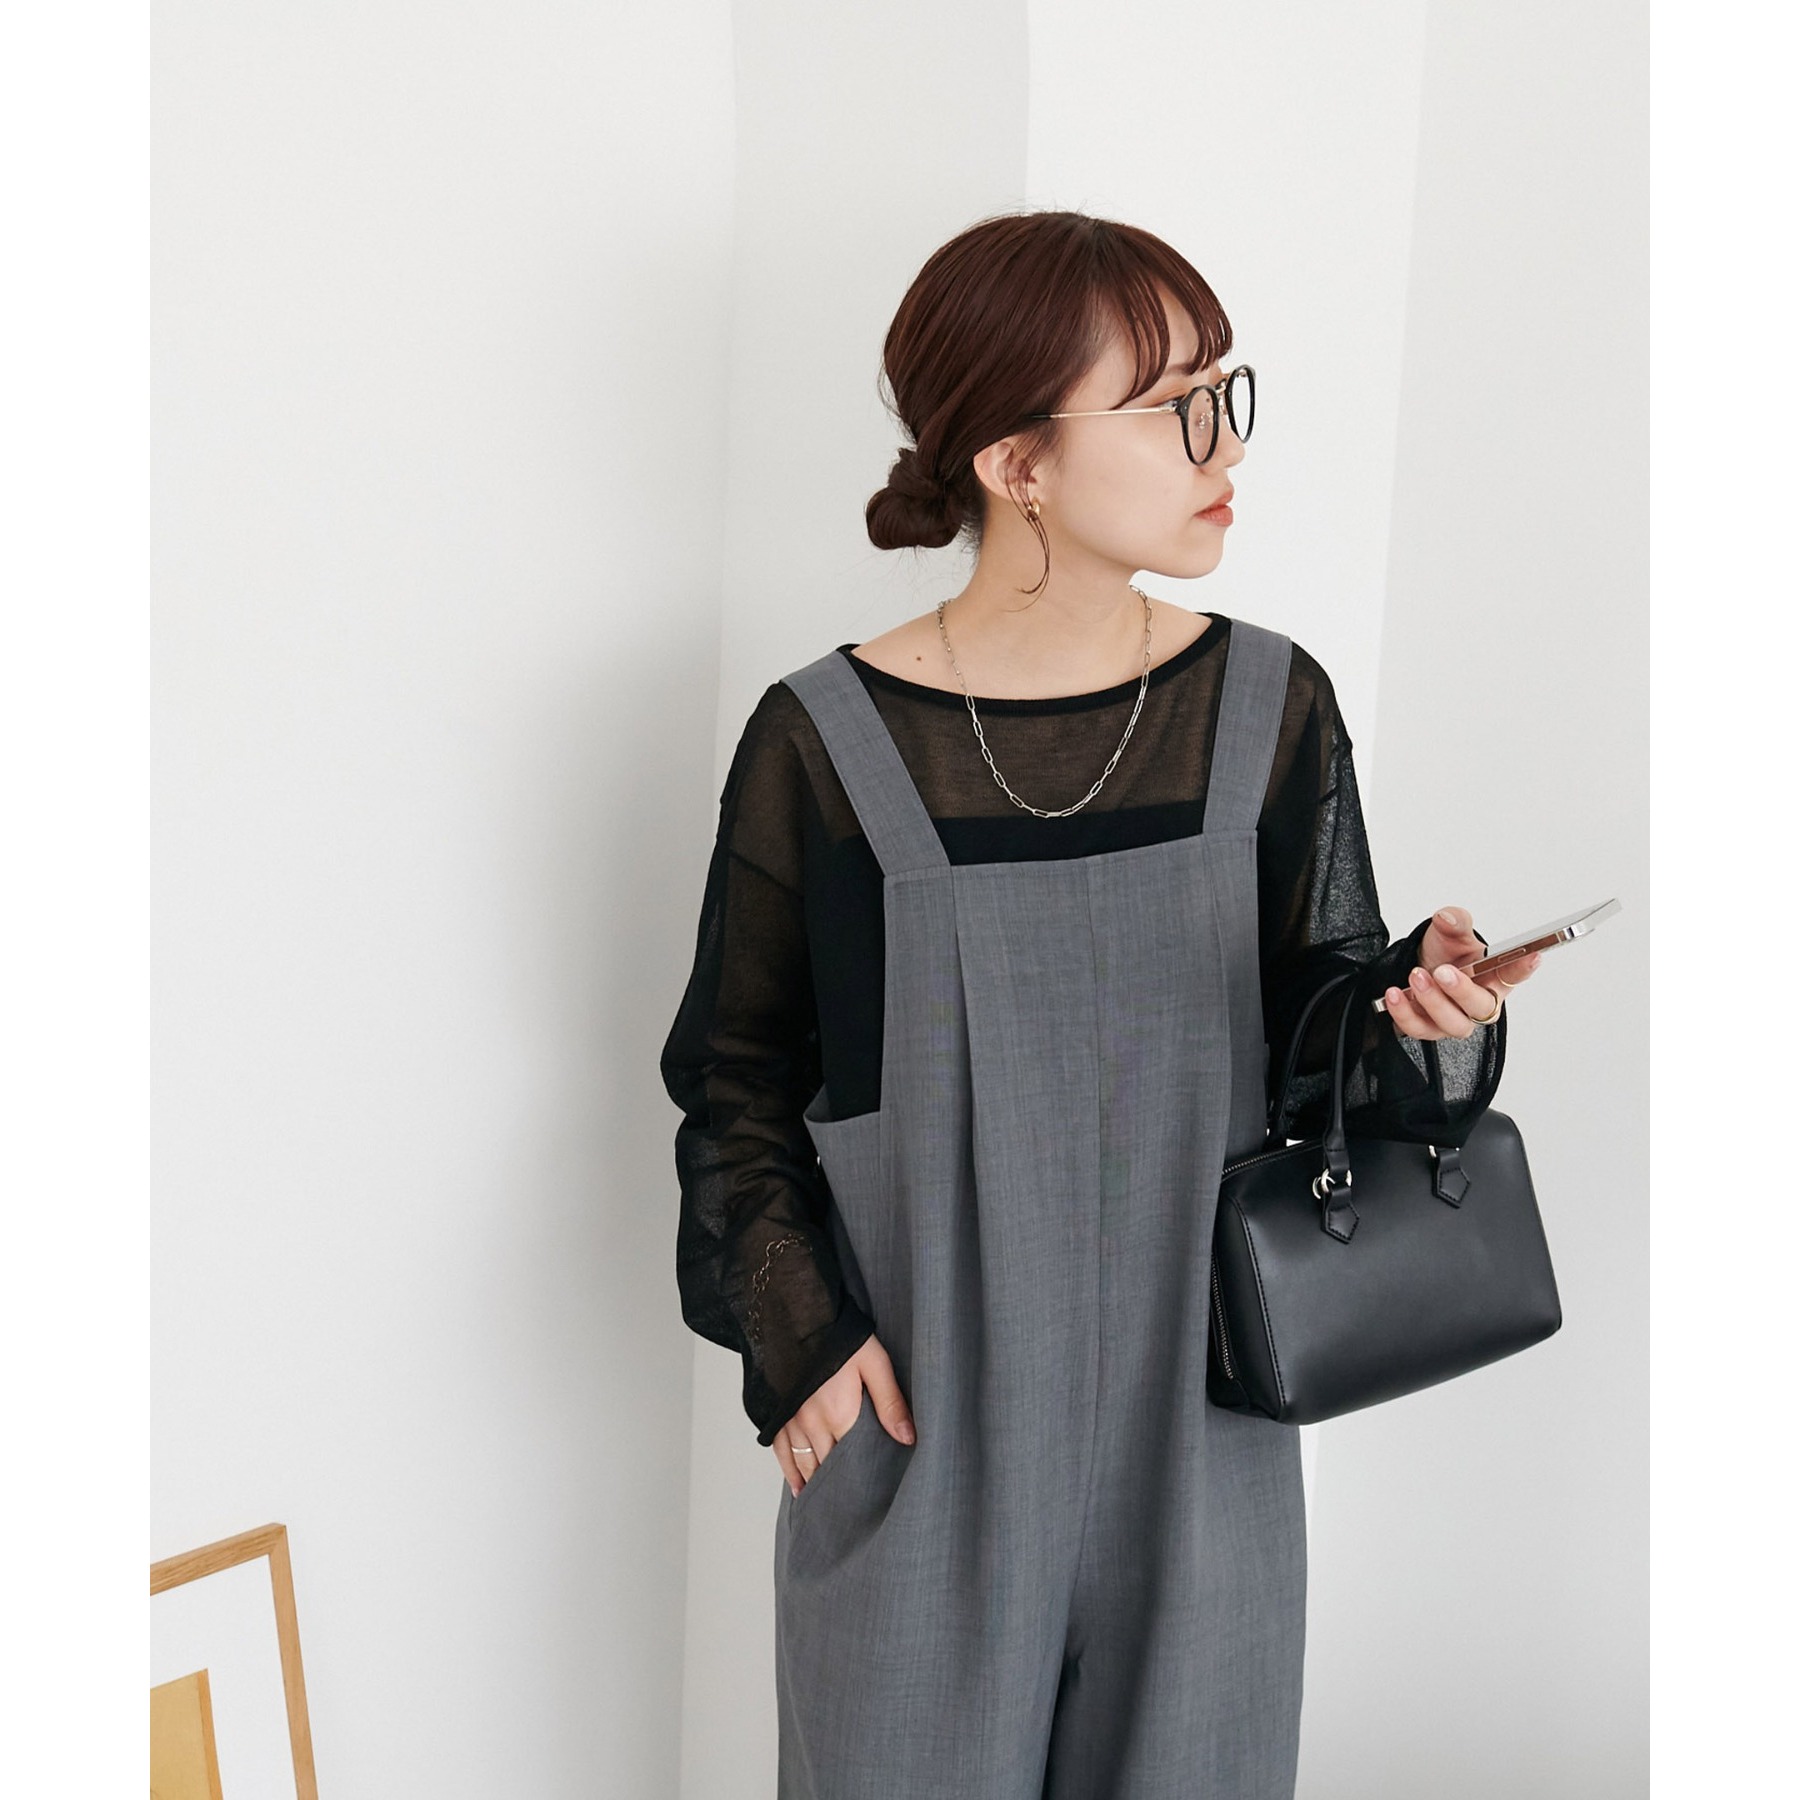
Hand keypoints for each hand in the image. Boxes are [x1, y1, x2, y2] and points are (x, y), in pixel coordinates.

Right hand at [774, 1333, 915, 1497]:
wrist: (793, 1311)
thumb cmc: (836, 1334)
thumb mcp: (874, 1362)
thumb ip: (890, 1401)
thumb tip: (908, 1439)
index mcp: (841, 1414)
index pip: (855, 1460)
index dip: (864, 1476)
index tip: (874, 1493)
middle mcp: (813, 1424)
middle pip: (829, 1465)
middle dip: (841, 1483)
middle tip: (855, 1505)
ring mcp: (791, 1420)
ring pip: (805, 1463)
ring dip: (817, 1483)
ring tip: (828, 1504)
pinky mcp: (775, 1413)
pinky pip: (781, 1452)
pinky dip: (790, 1473)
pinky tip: (799, 1488)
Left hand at [1383, 904, 1543, 1041]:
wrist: (1414, 968)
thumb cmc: (1443, 955)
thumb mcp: (1449, 933)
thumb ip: (1453, 922)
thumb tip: (1447, 917)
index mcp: (1493, 978)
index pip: (1514, 974)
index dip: (1524, 968)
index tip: (1532, 955)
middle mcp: (1477, 1003)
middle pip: (1482, 1008)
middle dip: (1462, 991)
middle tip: (1444, 971)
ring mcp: (1453, 1020)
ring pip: (1452, 1023)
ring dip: (1432, 1001)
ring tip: (1416, 976)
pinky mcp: (1427, 1029)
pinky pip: (1418, 1029)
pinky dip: (1404, 1013)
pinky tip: (1394, 994)